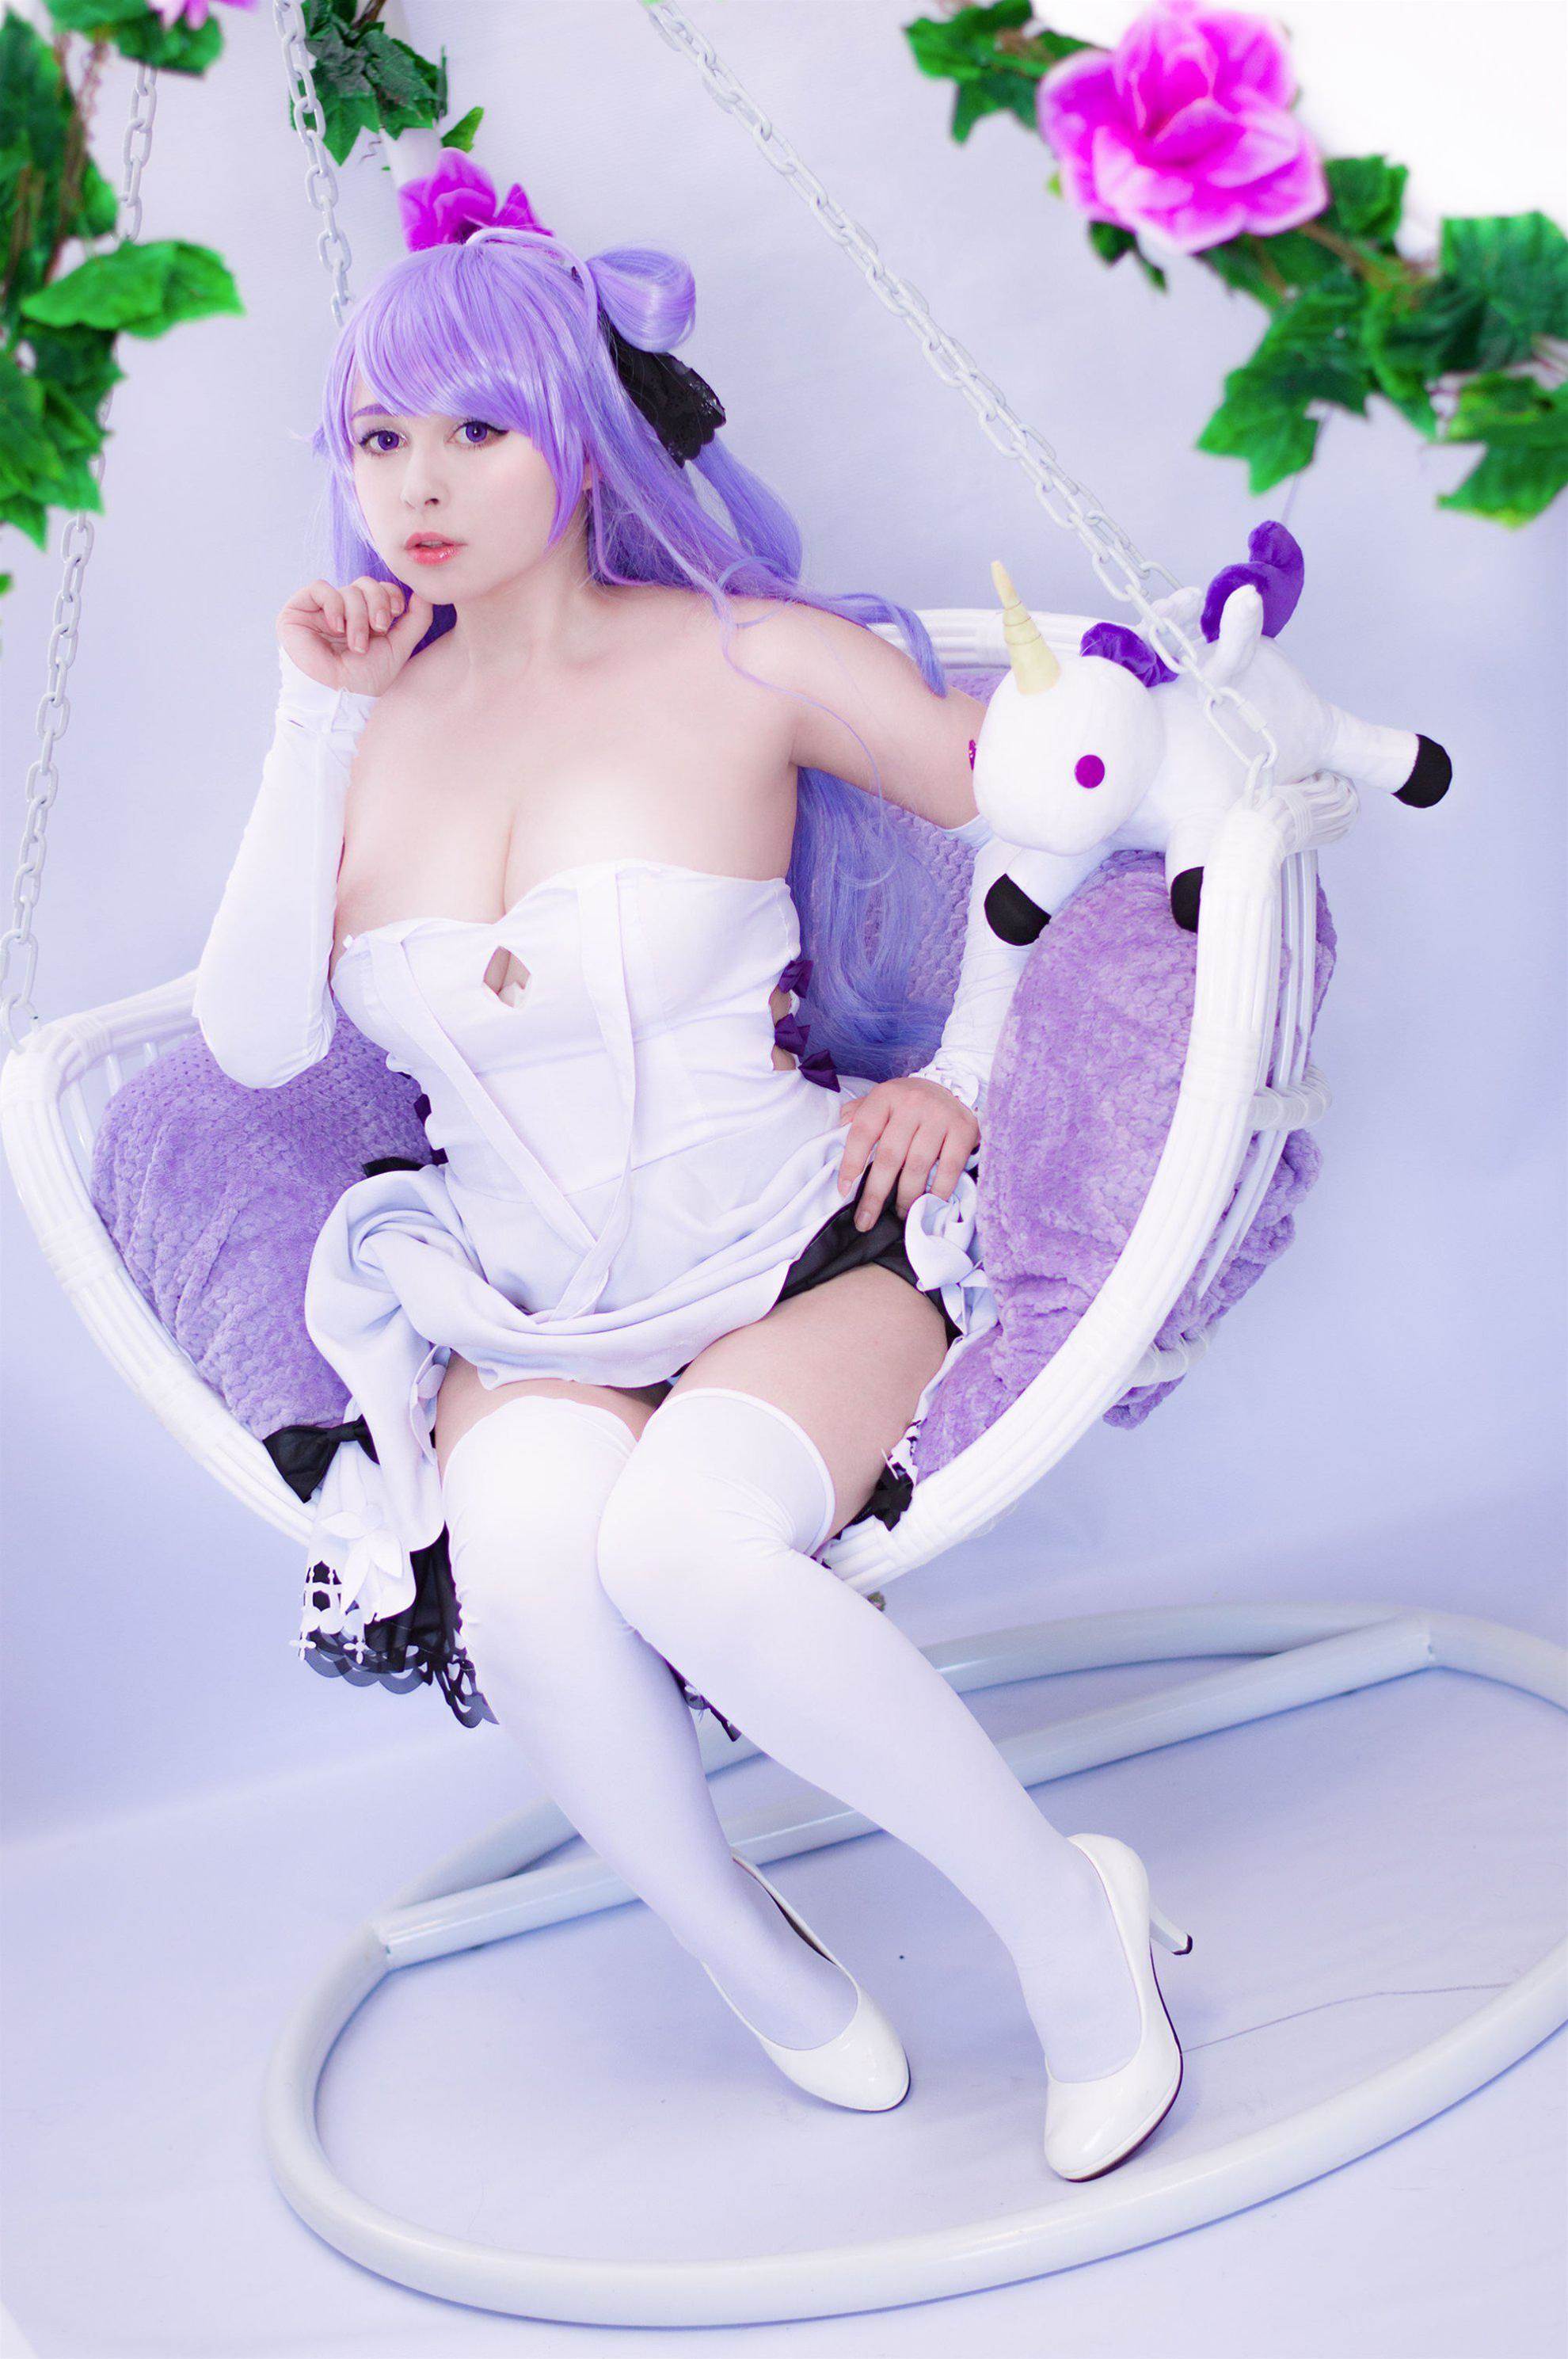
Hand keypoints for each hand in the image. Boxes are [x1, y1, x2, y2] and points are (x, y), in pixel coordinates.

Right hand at [277, 577, 432, 697]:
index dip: (390, 594)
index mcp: (365, 617)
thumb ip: (416, 619)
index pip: (380, 587)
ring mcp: (321, 610)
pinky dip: (334, 606)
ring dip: (357, 617)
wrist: (339, 696)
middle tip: (379, 629)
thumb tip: (424, 592)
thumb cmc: (367, 678)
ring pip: (348, 590)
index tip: (397, 613)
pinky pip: (321, 588)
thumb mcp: (399, 647)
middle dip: (377, 604)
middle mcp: (344, 611)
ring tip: (357, 645)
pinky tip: (336, 628)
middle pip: (366, 584)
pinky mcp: (299, 610)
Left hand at [834, 1075, 978, 1231]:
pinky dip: (938, 1191)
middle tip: (866, 1220)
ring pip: (918, 1165)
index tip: (845, 1191)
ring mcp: (939, 1116)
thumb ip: (857, 1114)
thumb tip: (835, 1137)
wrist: (953, 1087)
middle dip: (875, 1193)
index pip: (862, 1132)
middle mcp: (912, 1103)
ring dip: (907, 1197)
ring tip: (900, 1215)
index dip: (851, 1164)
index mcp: (885, 1096)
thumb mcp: (880, 1100)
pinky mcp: (964, 1130)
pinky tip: (928, 1203)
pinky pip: (949, 1168)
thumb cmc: (907, 1103)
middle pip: (889, 1156)